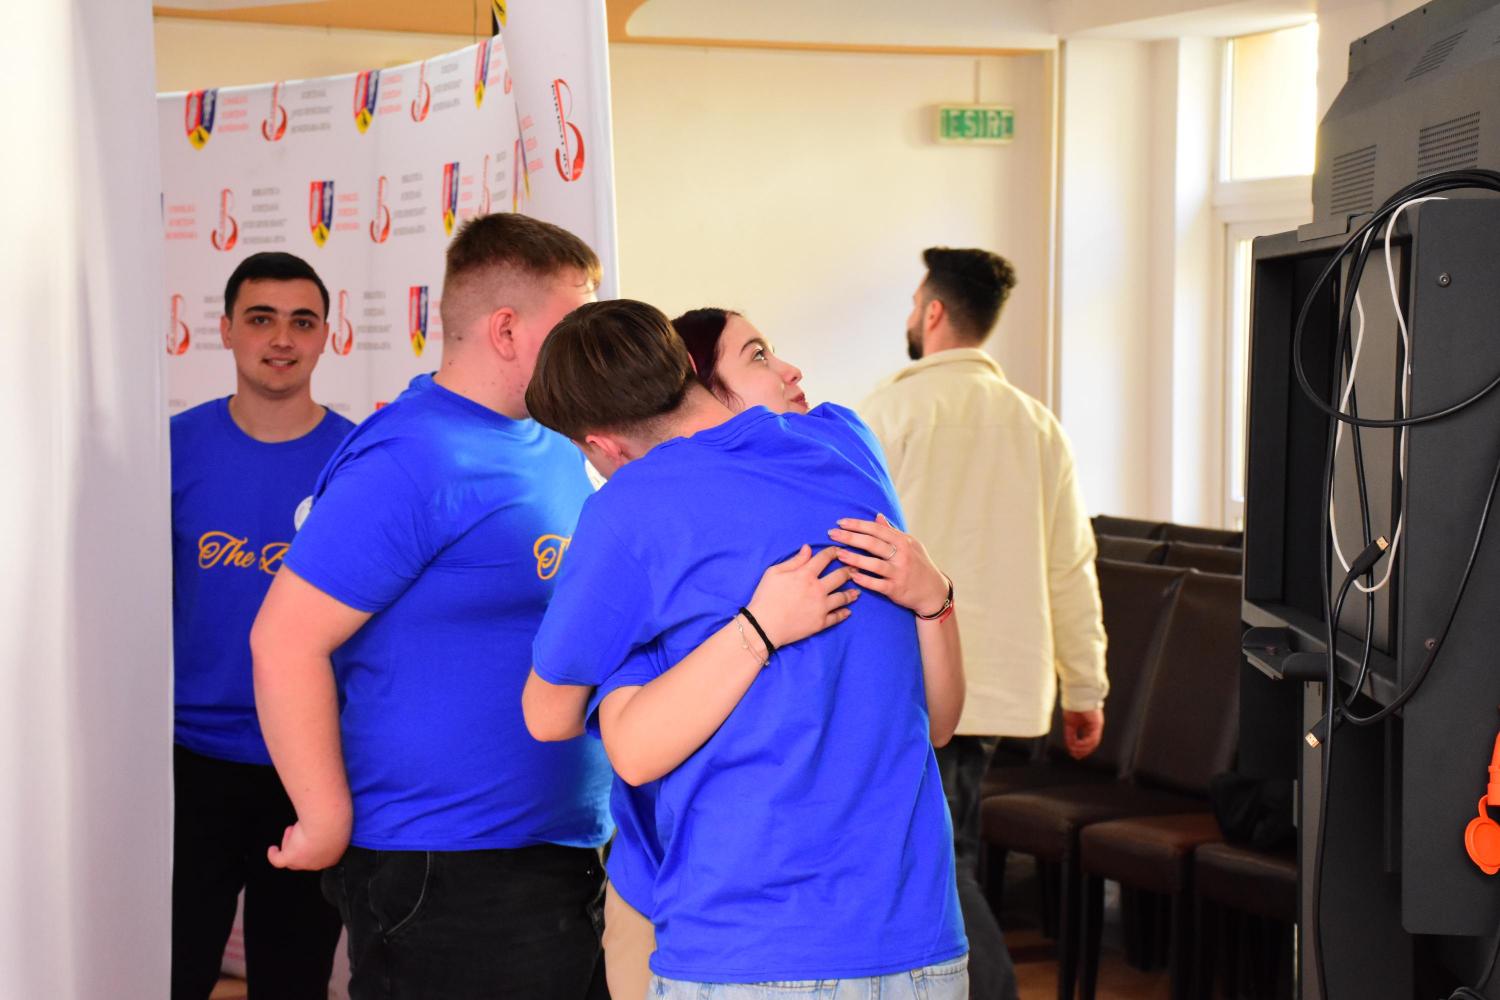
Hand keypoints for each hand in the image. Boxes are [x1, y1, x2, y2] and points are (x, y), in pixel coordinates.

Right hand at [267, 814, 349, 870]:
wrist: (328, 822)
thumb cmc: (337, 819)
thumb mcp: (342, 822)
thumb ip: (337, 824)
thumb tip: (337, 813)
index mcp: (334, 856)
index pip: (321, 855)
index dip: (315, 844)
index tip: (313, 833)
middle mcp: (319, 863)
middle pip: (306, 857)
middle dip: (302, 843)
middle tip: (300, 830)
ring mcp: (304, 863)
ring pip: (293, 857)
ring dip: (291, 843)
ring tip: (291, 829)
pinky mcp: (291, 858)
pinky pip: (278, 860)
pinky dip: (274, 855)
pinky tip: (272, 849)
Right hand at [744, 545, 859, 649]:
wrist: (763, 626)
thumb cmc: (765, 597)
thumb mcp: (774, 572)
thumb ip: (794, 560)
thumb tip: (808, 548)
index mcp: (806, 574)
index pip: (825, 558)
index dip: (834, 551)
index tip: (840, 550)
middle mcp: (818, 589)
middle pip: (840, 576)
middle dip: (849, 569)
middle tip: (855, 568)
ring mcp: (821, 607)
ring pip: (843, 596)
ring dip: (852, 592)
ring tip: (857, 590)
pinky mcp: (821, 623)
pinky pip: (837, 616)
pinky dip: (844, 613)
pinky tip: (849, 611)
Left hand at [828, 514, 947, 616]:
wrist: (933, 591)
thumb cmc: (918, 565)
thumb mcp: (910, 544)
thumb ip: (892, 531)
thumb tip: (877, 516)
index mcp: (903, 541)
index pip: (877, 529)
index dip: (858, 525)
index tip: (841, 522)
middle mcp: (902, 555)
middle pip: (872, 543)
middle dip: (850, 537)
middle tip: (832, 534)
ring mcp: (899, 572)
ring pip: (874, 564)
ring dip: (854, 558)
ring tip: (838, 554)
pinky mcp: (896, 589)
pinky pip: (877, 584)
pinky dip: (864, 579)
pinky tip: (851, 575)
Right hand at [1063, 709, 1104, 759]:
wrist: (1076, 697)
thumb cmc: (1073, 708)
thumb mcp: (1070, 725)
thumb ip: (1071, 736)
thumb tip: (1071, 747)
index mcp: (1088, 726)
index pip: (1087, 741)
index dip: (1081, 749)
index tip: (1074, 754)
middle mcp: (1094, 727)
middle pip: (1091, 744)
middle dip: (1083, 751)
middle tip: (1076, 756)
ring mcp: (1096, 726)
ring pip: (1093, 743)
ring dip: (1084, 749)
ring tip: (1075, 751)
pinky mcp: (1097, 724)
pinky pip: (1093, 738)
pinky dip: (1086, 743)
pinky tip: (1079, 745)